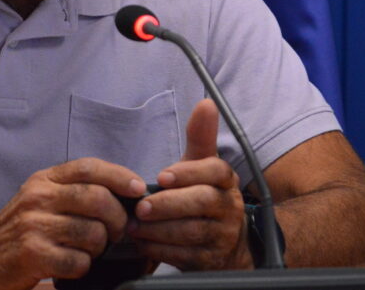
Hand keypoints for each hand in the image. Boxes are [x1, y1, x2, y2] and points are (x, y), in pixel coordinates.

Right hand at [0, 158, 147, 289]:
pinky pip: (79, 261)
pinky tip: (71, 265)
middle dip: (118, 219)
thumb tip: (125, 192)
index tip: (138, 189)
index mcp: (44, 179)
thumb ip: (73, 191)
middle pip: (97, 199)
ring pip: (93, 233)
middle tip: (117, 233)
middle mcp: (39, 197)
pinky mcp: (32, 254)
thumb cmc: (19, 229)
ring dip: (99, 248)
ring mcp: (34, 225)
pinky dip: (83, 267)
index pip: (89, 167)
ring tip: (88, 251)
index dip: (120, 176)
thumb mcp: (40, 198)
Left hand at [129, 99, 251, 269]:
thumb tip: (206, 104)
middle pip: (202, 203)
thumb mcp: (201, 166)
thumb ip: (200, 137)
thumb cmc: (204, 197)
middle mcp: (230, 207)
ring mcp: (224, 236)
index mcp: (226, 181)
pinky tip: (143, 243)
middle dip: (167, 204)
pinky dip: (161, 250)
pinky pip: (185, 256)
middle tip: (140, 207)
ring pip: (192, 232)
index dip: (188, 172)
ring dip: (159, 229)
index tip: (161, 176)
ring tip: (134, 226)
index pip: (215, 171)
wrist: (228, 245)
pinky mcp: (212, 262)